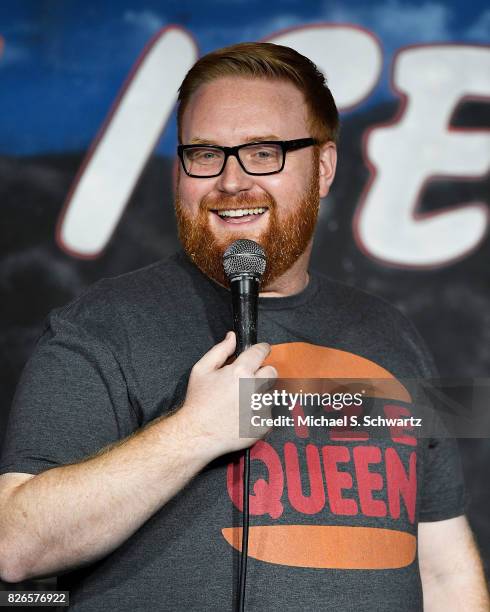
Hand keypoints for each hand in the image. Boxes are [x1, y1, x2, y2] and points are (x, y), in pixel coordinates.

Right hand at [177, 331, 277, 458]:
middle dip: (262, 373)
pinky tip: (242, 416)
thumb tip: (233, 337)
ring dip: (259, 395)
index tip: (261, 351)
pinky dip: (258, 413)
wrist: (197, 434)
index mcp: (240, 371)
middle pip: (271, 372)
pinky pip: (267, 413)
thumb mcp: (202, 370)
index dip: (262, 350)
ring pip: (269, 393)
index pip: (261, 352)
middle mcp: (254, 388)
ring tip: (241, 402)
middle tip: (247, 381)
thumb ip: (220, 350)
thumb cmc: (198, 401)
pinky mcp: (264, 424)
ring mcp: (260, 407)